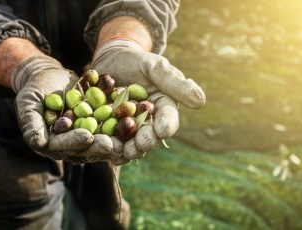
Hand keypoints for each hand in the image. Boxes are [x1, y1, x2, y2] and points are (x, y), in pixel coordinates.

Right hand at [13, 56, 117, 162]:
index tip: (86, 137)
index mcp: (50, 143)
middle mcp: (69, 144)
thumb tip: (37, 143)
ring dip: (114, 141)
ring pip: (100, 142)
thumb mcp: (28, 102)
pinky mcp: (97, 127)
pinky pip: (110, 128)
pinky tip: (133, 123)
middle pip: (85, 149)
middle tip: (112, 144)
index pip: (62, 146)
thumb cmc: (35, 89)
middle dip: (98, 146)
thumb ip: (31, 122)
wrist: (50, 77)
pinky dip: (121, 126)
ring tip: (126, 138)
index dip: (74, 142)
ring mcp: (85, 136)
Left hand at [91, 39, 205, 163]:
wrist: (112, 59)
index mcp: (162, 108)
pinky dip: (105, 144)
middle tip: (139, 147)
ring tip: (120, 152)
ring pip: (129, 142)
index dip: (166, 126)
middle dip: (144, 143)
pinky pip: (108, 138)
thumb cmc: (137, 61)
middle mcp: (147, 122)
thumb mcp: (155, 67)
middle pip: (149, 136)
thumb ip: (174, 83)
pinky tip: (101, 147)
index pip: (168, 120)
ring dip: (125, 149)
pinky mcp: (108, 127)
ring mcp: (127, 127)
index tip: (161, 131)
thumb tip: (200, 101)